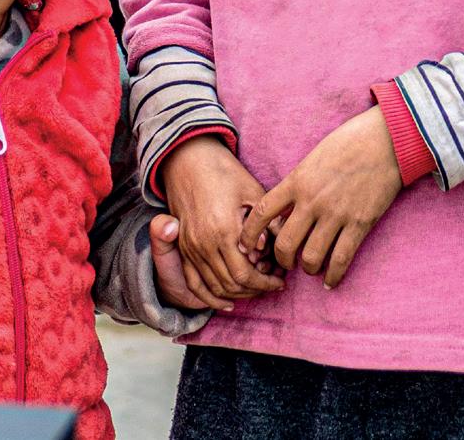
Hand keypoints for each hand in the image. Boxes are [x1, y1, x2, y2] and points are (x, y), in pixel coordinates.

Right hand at [157, 136, 284, 304]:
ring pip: (214, 287)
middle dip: (255, 289)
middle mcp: (204, 244)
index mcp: (224, 231)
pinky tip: (227, 301)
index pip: (246, 274)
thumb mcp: (254, 192)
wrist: (189, 161)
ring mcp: (190, 248)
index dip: (266, 282)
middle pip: (231, 284)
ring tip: (256, 287)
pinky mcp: (183, 248)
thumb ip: (268, 223)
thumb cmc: (225, 174)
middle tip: (273, 283)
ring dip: (237, 293)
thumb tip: (278, 247)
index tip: (281, 280)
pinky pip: (194, 283)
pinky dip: (209, 297)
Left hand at [241, 105, 401, 288]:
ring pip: (311, 257)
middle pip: (284, 244)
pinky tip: (331, 282)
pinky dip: (334, 276)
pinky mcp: (360, 223)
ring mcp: (336, 214)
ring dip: (308, 268)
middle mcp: (312, 200)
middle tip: (287, 262)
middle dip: (282, 260)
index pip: (261, 214)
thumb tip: (287, 207)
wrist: (387, 138)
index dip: (249, 236)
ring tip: (311, 268)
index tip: (246, 246)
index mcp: (297, 181)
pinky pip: (341, 259)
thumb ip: (298, 182)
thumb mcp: (314, 157)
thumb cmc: (350, 141)